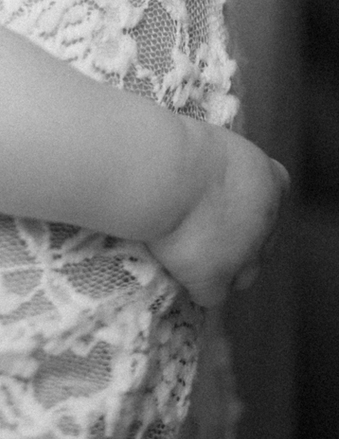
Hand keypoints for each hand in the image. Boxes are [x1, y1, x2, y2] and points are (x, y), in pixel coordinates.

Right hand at [148, 122, 288, 307]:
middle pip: (261, 241)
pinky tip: (176, 273)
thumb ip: (219, 165)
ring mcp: (244, 255)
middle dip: (237, 239)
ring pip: (244, 276)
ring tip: (190, 256)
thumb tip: (203, 176)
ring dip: (223, 269)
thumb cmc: (179, 145)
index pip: (274, 195)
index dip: (249, 201)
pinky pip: (210, 294)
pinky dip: (195, 286)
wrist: (164, 173)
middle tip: (201, 227)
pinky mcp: (214, 279)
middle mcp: (267, 221)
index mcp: (269, 179)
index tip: (221, 195)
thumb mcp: (211, 143)